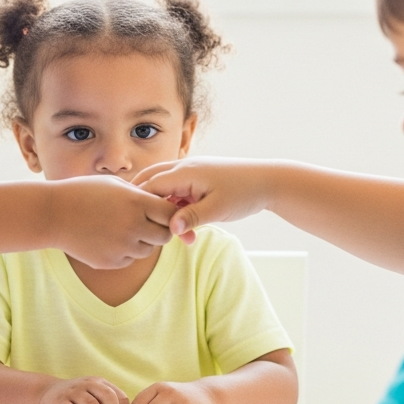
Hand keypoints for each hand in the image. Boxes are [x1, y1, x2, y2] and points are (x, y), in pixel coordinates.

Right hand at [48, 176, 175, 268]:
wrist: (53, 214)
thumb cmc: (84, 193)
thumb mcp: (115, 185)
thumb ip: (141, 195)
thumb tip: (163, 202)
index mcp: (136, 203)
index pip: (170, 214)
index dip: (169, 213)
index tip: (161, 212)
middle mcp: (133, 226)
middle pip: (164, 236)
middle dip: (160, 230)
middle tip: (148, 224)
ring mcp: (122, 247)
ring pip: (147, 250)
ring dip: (141, 242)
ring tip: (123, 228)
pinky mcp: (111, 262)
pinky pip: (129, 259)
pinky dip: (124, 251)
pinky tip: (108, 238)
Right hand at [133, 158, 275, 242]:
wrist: (268, 182)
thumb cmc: (244, 193)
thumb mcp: (217, 209)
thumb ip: (191, 218)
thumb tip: (169, 229)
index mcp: (185, 172)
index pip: (150, 185)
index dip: (140, 204)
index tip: (135, 223)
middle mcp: (184, 167)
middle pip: (150, 181)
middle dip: (145, 204)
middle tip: (139, 225)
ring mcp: (191, 171)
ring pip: (164, 188)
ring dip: (165, 209)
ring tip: (175, 235)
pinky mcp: (198, 178)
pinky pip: (178, 191)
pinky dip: (176, 208)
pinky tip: (186, 229)